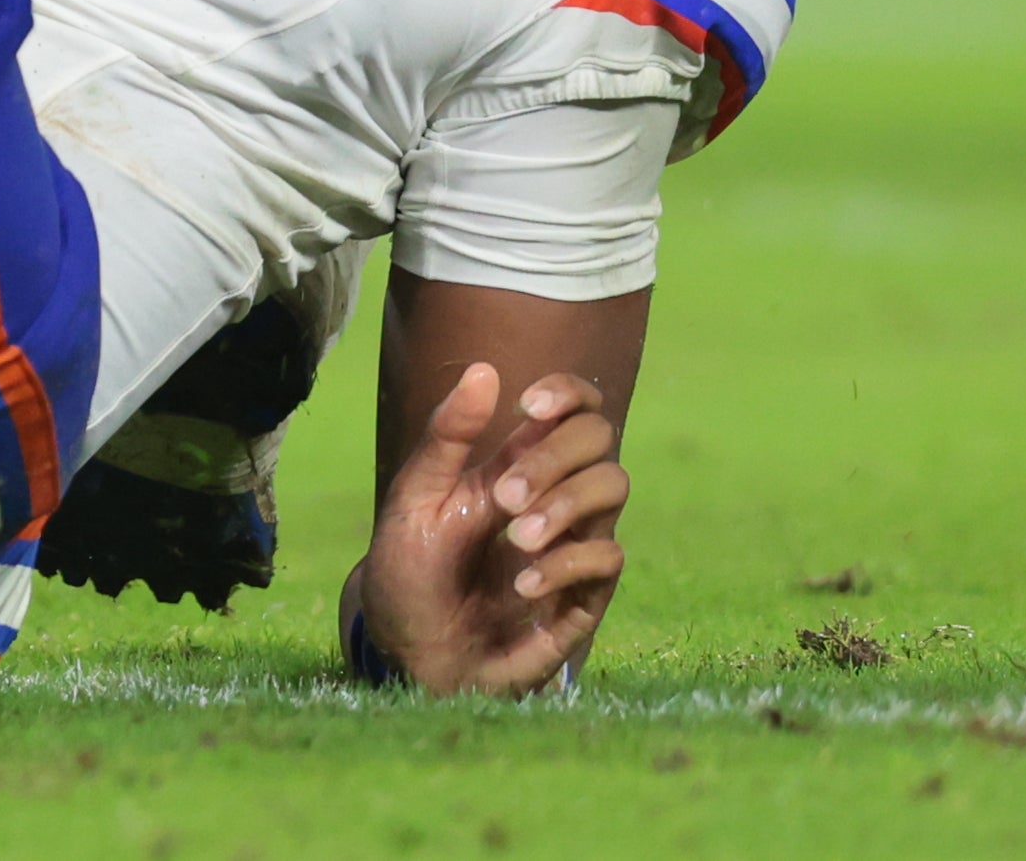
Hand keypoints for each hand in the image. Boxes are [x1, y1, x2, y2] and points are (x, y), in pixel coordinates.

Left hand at [351, 364, 626, 695]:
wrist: (412, 655)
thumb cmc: (411, 571)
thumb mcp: (416, 499)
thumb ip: (448, 438)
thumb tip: (484, 369)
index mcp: (515, 463)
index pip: (572, 407)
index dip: (567, 393)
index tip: (530, 406)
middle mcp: (554, 496)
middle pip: (599, 439)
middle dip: (555, 458)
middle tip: (504, 497)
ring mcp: (574, 543)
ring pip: (614, 488)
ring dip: (566, 505)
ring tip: (515, 540)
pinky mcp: (585, 595)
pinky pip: (607, 558)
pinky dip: (567, 565)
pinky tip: (523, 587)